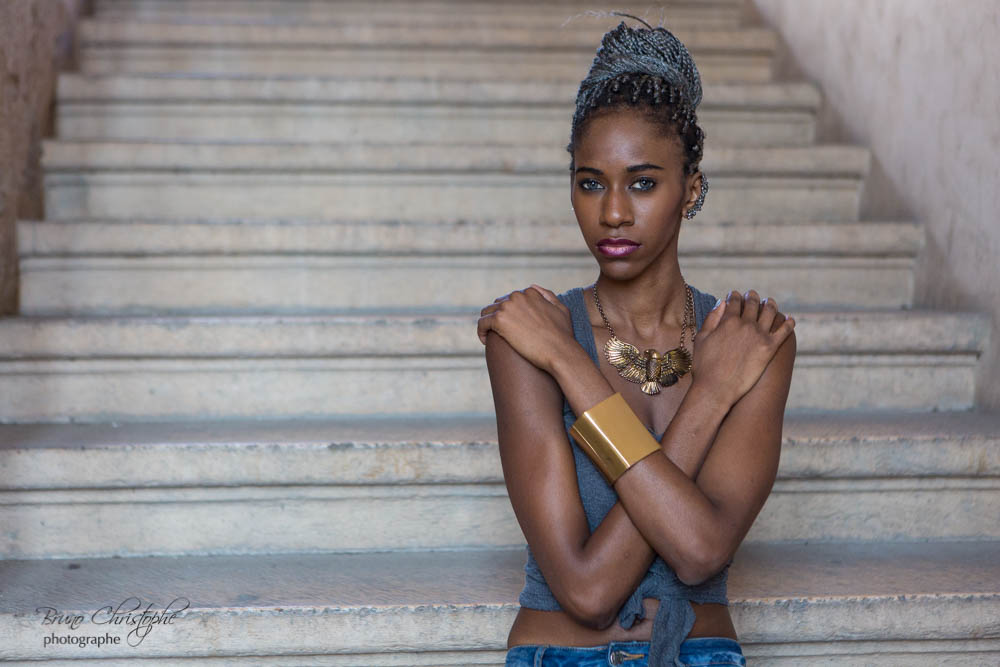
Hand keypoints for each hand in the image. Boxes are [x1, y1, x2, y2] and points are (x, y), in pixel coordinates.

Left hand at [477, 284, 574, 372]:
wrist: (560, 352)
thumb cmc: (563, 336)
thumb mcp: (561, 309)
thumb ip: (548, 295)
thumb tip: (531, 287)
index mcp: (529, 292)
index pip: (509, 299)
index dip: (507, 313)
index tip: (509, 327)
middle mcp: (517, 296)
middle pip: (496, 305)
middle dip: (496, 318)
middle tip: (498, 334)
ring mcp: (507, 306)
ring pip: (486, 313)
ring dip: (487, 324)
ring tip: (491, 338)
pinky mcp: (499, 320)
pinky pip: (481, 323)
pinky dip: (481, 332)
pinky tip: (486, 342)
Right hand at [691, 289, 794, 406]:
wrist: (717, 388)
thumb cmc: (705, 366)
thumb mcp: (702, 338)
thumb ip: (712, 318)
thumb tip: (721, 303)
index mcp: (728, 320)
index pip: (734, 301)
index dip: (735, 296)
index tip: (735, 295)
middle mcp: (746, 324)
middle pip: (753, 304)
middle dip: (752, 297)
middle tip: (753, 295)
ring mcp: (760, 335)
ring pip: (770, 312)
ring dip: (770, 304)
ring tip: (770, 303)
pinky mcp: (770, 348)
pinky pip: (784, 331)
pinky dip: (788, 323)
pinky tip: (790, 320)